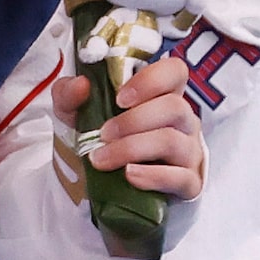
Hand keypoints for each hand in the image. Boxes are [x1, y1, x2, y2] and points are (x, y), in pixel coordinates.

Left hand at [56, 56, 205, 200]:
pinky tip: (129, 175)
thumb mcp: (73, 115)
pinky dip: (152, 176)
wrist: (92, 188)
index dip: (151, 80)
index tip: (119, 98)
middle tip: (103, 134)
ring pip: (172, 141)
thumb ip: (69, 94)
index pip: (175, 71)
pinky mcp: (190, 184)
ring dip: (132, 148)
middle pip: (174, 107)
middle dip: (133, 121)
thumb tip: (81, 84)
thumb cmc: (95, 143)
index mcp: (160, 96)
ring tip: (102, 160)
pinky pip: (181, 177)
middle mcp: (181, 121)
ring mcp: (189, 152)